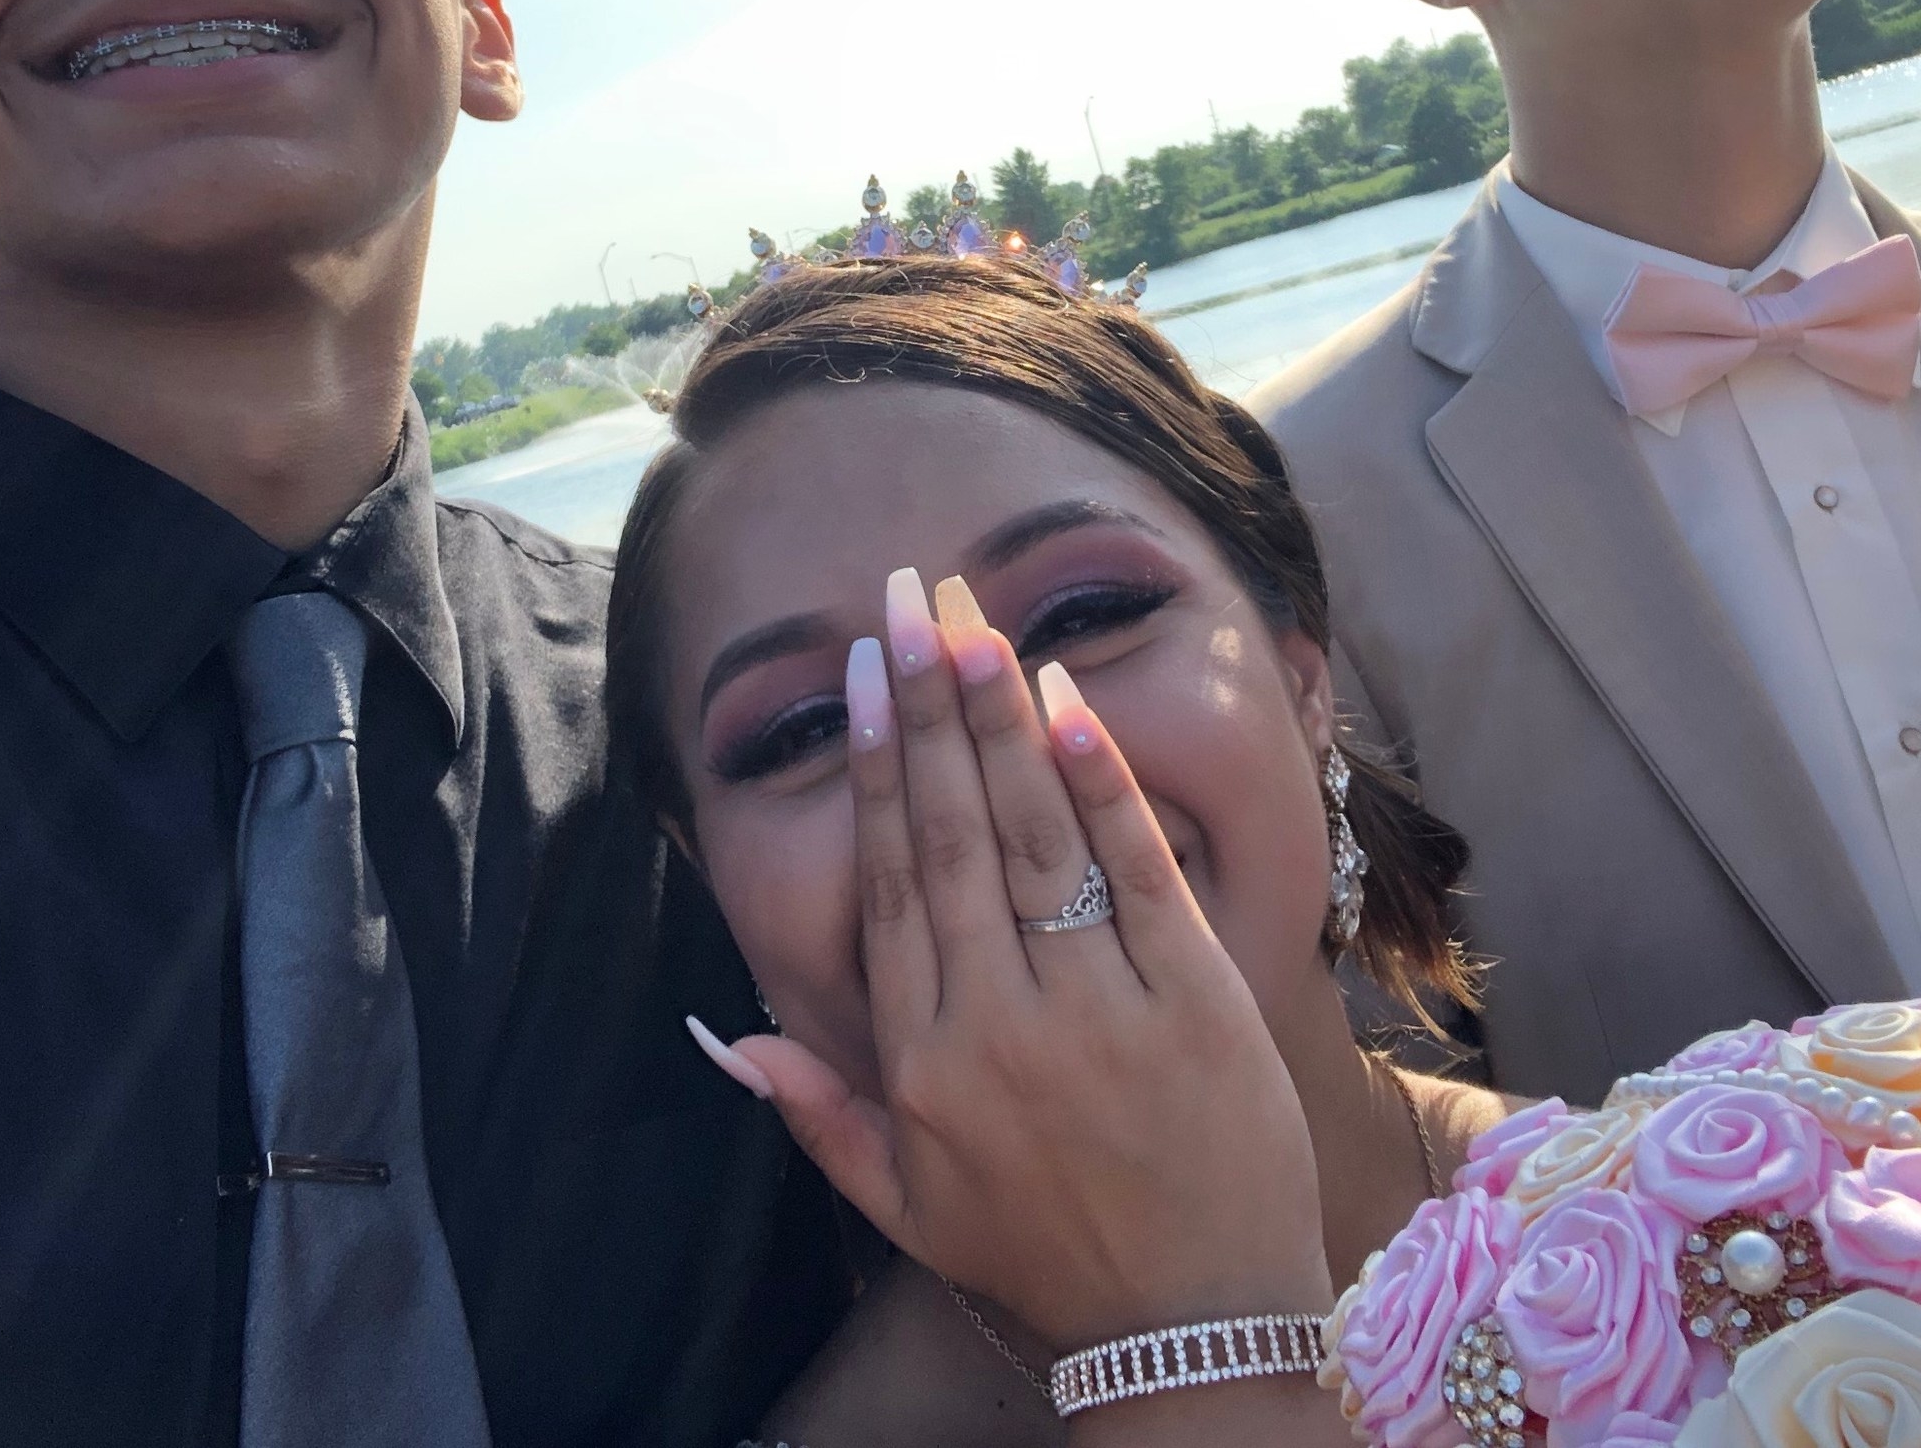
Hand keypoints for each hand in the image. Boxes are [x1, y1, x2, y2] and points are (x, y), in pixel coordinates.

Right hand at [717, 568, 1329, 1353]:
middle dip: (927, 704)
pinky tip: (1068, 701)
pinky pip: (1135, 867)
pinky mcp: (1192, 994)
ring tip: (972, 618)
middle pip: (951, 832)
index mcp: (926, 1060)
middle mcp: (1000, 1017)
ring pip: (1033, 832)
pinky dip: (1101, 780)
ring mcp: (1098, 1000)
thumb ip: (820, 1113)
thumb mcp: (909, 1207)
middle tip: (906, 596)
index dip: (874, 771)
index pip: (889, 883)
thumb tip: (724, 1038)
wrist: (1195, 1325)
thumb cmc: (1048, 1259)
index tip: (864, 679)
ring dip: (999, 716)